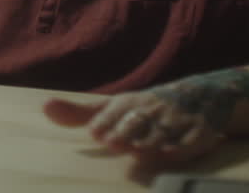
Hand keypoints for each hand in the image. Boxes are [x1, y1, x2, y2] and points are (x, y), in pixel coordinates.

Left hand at [44, 69, 248, 166]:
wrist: (204, 96)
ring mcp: (177, 120)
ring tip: (140, 149)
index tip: (98, 135)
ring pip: (161, 134)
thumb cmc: (147, 108)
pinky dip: (181, 147)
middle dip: (126, 132)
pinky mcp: (201, 132)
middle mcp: (153, 109)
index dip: (106, 124)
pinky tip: (170, 153)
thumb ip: (80, 112)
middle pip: (137, 123)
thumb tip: (44, 107)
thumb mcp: (115, 106)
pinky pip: (191, 142)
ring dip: (150, 141)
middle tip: (115, 141)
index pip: (115, 112)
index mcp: (130, 102)